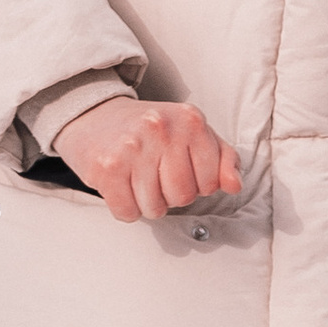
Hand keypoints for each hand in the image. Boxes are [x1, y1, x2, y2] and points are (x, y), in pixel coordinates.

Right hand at [59, 95, 239, 223]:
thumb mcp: (191, 132)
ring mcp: (132, 147)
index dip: (197, 185)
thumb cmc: (147, 129)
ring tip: (138, 179)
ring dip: (147, 203)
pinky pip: (128, 212)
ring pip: (155, 208)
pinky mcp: (107, 167)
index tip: (179, 170)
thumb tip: (235, 185)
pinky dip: (125, 208)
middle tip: (155, 175)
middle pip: (183, 197)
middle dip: (170, 195)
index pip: (211, 182)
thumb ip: (222, 158)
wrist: (93, 114)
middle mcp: (161, 129)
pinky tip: (121, 186)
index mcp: (190, 120)